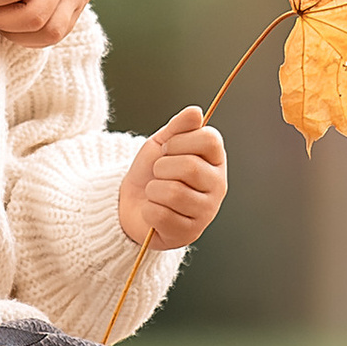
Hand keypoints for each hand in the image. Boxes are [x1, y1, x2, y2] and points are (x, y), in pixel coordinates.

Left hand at [117, 106, 226, 249]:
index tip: (168, 149)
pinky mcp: (189, 233)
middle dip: (162, 167)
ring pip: (174, 193)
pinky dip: (149, 211)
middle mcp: (217, 186)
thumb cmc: (151, 173)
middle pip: (190, 167)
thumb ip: (178, 127)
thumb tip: (196, 112)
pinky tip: (153, 211)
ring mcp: (206, 212)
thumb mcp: (161, 144)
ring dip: (154, 190)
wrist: (129, 203)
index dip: (180, 141)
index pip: (210, 139)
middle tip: (158, 173)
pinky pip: (162, 215)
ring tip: (155, 192)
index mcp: (215, 160)